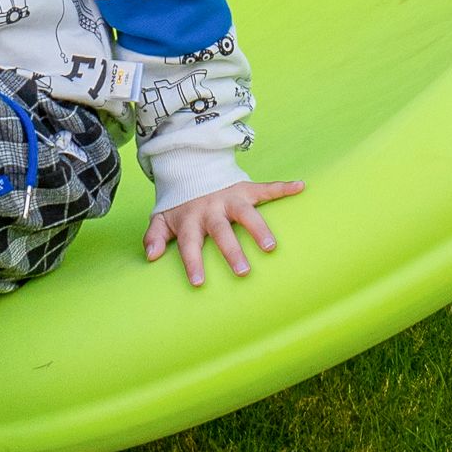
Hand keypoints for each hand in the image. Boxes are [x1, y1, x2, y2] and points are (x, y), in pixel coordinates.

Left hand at [144, 179, 304, 286]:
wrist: (191, 168)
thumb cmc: (180, 205)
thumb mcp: (162, 218)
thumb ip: (155, 237)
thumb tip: (151, 256)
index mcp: (191, 219)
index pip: (190, 244)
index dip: (193, 262)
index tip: (199, 283)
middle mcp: (211, 209)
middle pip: (221, 231)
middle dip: (232, 251)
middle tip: (243, 272)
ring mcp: (230, 198)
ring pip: (246, 213)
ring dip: (259, 228)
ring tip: (272, 246)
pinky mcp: (245, 188)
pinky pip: (266, 187)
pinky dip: (283, 187)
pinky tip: (300, 187)